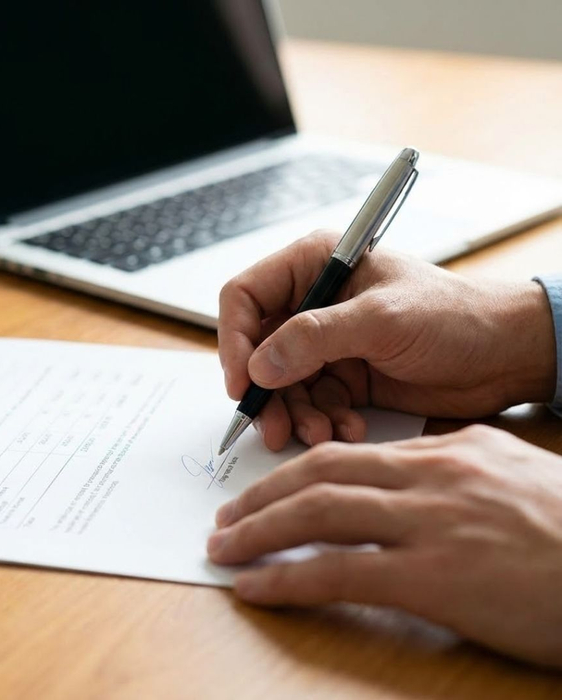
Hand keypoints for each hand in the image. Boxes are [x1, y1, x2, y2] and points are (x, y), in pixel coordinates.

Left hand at [207, 425, 561, 667]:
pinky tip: (254, 587)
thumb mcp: (508, 476)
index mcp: (446, 452)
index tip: (263, 490)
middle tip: (225, 515)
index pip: (348, 455)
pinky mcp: (436, 577)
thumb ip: (449, 472)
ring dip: (259, 530)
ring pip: (319, 513)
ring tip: (222, 547)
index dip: (293, 472)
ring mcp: (431, 523)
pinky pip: (339, 571)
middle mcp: (430, 477)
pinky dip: (287, 578)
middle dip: (261, 495)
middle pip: (321, 474)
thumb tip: (401, 479)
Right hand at [218, 231, 555, 450]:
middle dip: (266, 391)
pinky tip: (347, 428)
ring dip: (295, 413)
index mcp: (315, 265)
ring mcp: (326, 343)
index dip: (235, 340)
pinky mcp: (341, 376)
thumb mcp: (382, 319)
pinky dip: (322, 421)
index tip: (243, 383)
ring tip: (320, 433)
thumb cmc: (454, 317)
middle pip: (257, 348)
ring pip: (281, 384)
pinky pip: (310, 403)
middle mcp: (313, 303)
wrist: (504, 357)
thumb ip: (315, 338)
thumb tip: (258, 365)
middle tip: (274, 427)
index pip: (246, 297)